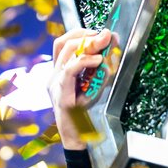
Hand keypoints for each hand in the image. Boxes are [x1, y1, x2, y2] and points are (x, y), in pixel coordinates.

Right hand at [47, 28, 116, 149]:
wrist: (77, 136)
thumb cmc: (84, 111)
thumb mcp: (96, 84)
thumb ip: (102, 67)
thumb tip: (113, 46)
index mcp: (59, 71)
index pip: (63, 43)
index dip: (80, 32)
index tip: (99, 31)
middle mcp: (53, 75)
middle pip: (64, 43)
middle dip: (87, 35)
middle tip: (106, 35)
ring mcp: (55, 84)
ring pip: (66, 52)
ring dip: (88, 44)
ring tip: (104, 44)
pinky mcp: (61, 94)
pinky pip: (70, 71)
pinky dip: (85, 61)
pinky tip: (98, 60)